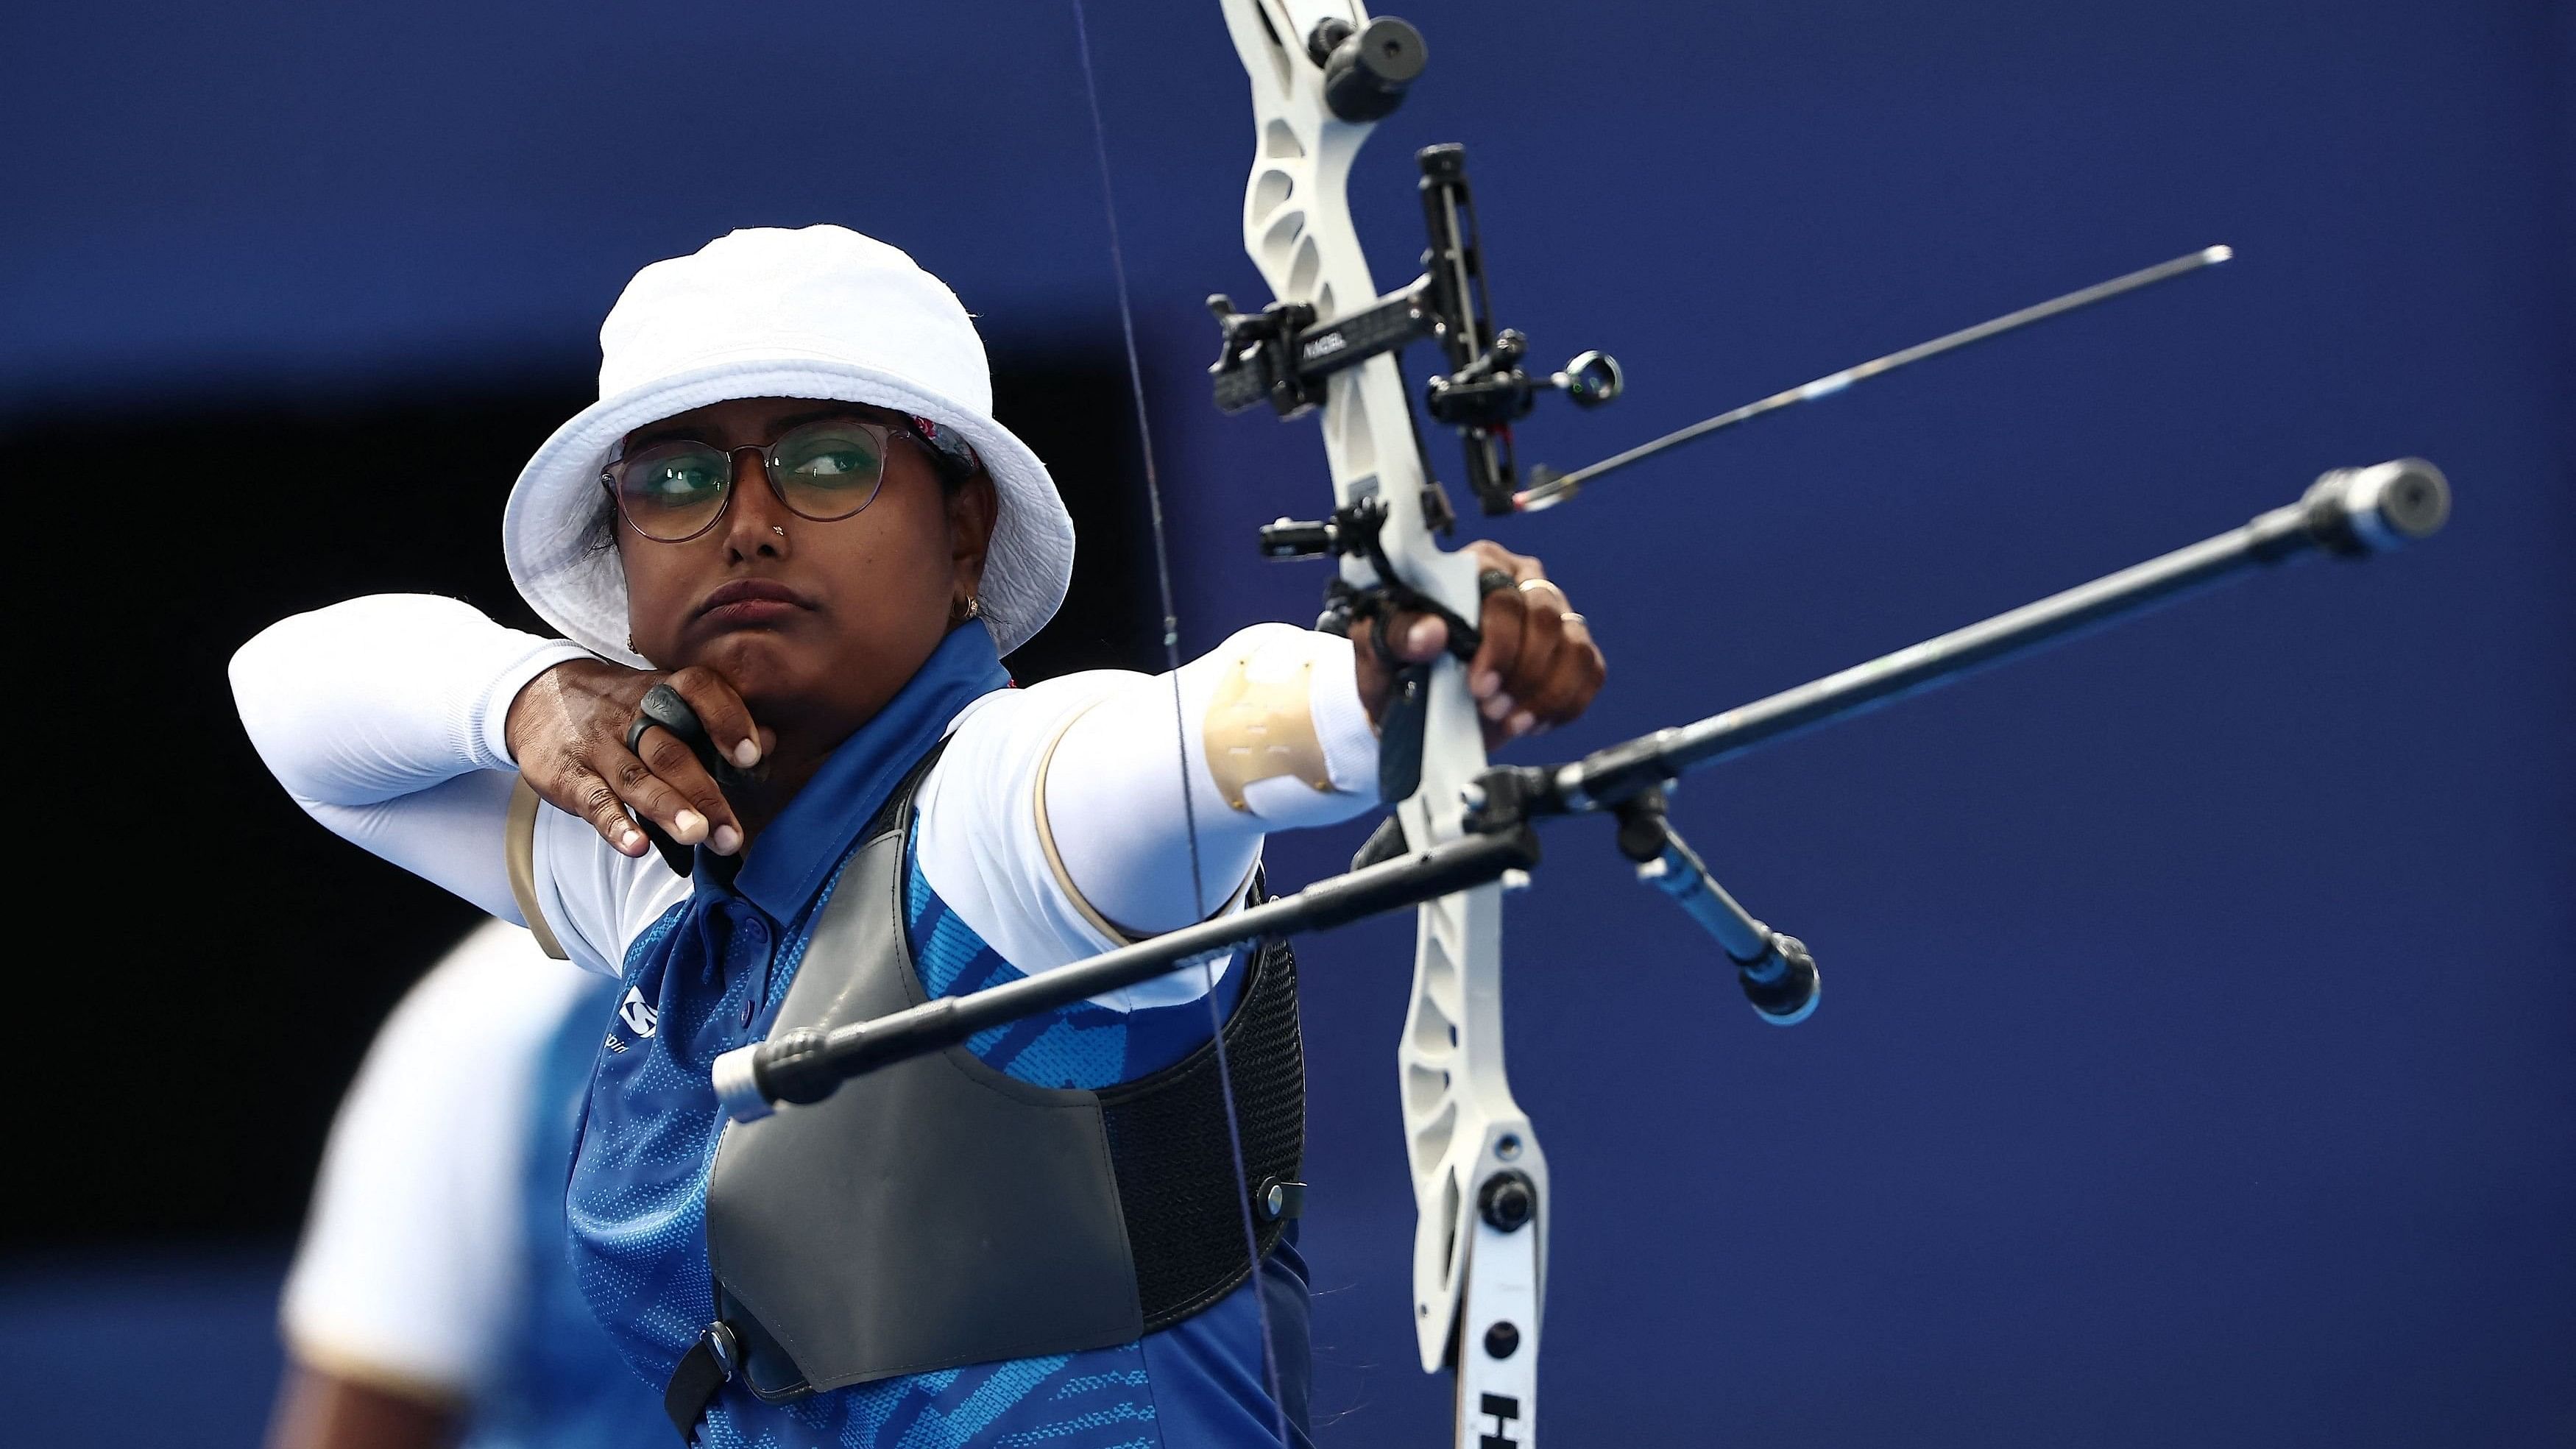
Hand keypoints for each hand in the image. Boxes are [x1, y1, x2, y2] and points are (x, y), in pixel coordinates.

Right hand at [503, 660, 768, 858]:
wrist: (540, 697)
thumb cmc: (626, 710)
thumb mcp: (667, 705)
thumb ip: (716, 723)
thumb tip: (769, 743)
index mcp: (664, 692)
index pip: (699, 690)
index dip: (727, 720)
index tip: (751, 756)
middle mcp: (632, 716)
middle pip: (672, 751)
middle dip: (705, 793)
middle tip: (731, 834)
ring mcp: (598, 746)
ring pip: (636, 777)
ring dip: (668, 808)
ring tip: (696, 836)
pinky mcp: (567, 775)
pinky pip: (593, 800)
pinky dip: (615, 825)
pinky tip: (637, 846)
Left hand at [1352, 540, 1606, 748]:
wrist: (1410, 701)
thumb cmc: (1395, 662)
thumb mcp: (1376, 645)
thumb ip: (1398, 633)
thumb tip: (1431, 632)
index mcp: (1476, 565)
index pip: (1502, 595)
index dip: (1498, 644)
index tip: (1479, 686)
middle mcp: (1521, 580)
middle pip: (1546, 618)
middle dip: (1522, 672)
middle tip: (1492, 709)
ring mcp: (1552, 613)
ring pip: (1574, 647)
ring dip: (1547, 693)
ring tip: (1512, 722)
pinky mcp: (1570, 648)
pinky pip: (1590, 670)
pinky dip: (1567, 703)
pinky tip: (1535, 721)